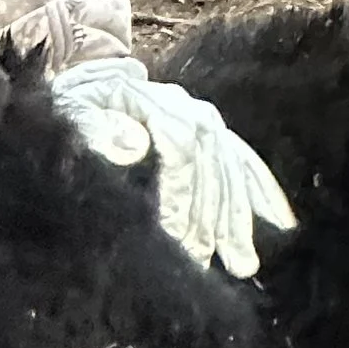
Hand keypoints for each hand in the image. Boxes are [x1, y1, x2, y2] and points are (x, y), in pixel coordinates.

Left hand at [49, 59, 297, 277]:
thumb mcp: (70, 110)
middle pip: (211, 163)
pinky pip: (240, 160)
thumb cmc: (68, 104)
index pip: (180, 148)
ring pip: (229, 167)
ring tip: (244, 264)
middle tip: (205, 261)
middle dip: (212, 216)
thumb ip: (96, 126)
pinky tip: (279, 223)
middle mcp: (183, 107)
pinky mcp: (206, 131)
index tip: (175, 234)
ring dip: (238, 216)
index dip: (181, 193)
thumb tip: (135, 146)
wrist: (79, 84)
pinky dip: (260, 191)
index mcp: (150, 101)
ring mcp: (198, 118)